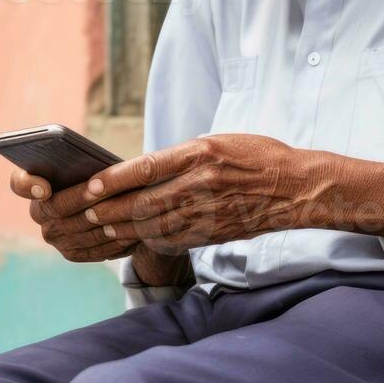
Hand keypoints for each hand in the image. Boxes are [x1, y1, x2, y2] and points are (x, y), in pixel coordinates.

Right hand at [9, 168, 137, 262]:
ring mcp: (53, 236)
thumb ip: (80, 160)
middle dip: (80, 197)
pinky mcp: (71, 252)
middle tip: (99, 188)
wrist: (101, 201)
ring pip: (79, 229)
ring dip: (102, 217)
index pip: (20, 183)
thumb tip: (91, 163)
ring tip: (124, 205)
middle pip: (56, 207)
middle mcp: (38, 213)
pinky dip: (114, 238)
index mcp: (32, 185)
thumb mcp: (85, 161)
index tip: (44, 188)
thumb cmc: (92, 171)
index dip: (28, 185)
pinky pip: (92, 248)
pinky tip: (132, 227)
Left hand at [42, 134, 308, 251]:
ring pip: (155, 225)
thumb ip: (184, 156)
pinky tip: (138, 238)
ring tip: (103, 227)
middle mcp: (201, 183)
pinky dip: (152, 239)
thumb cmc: (257, 157)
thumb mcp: (219, 142)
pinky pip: (175, 239)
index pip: (147, 167)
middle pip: (144, 202)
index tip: (92, 186)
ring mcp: (208, 211)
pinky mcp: (214, 232)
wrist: (296, 187)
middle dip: (111, 210)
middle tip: (87, 213)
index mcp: (200, 154)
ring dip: (125, 228)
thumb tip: (148, 169)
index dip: (115, 179)